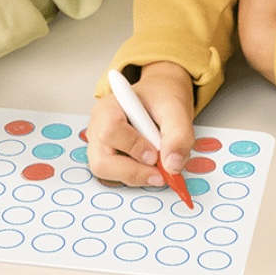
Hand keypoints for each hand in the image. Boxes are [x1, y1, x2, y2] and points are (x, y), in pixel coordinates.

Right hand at [86, 62, 194, 186]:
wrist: (160, 98)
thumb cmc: (161, 98)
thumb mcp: (176, 108)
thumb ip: (178, 135)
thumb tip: (172, 166)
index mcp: (108, 108)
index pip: (110, 131)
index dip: (133, 146)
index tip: (155, 155)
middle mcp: (97, 129)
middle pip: (101, 161)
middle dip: (132, 172)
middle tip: (159, 174)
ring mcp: (100, 146)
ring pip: (107, 172)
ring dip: (136, 175)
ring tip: (158, 167)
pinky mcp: (108, 159)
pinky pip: (117, 176)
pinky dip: (137, 176)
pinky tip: (152, 166)